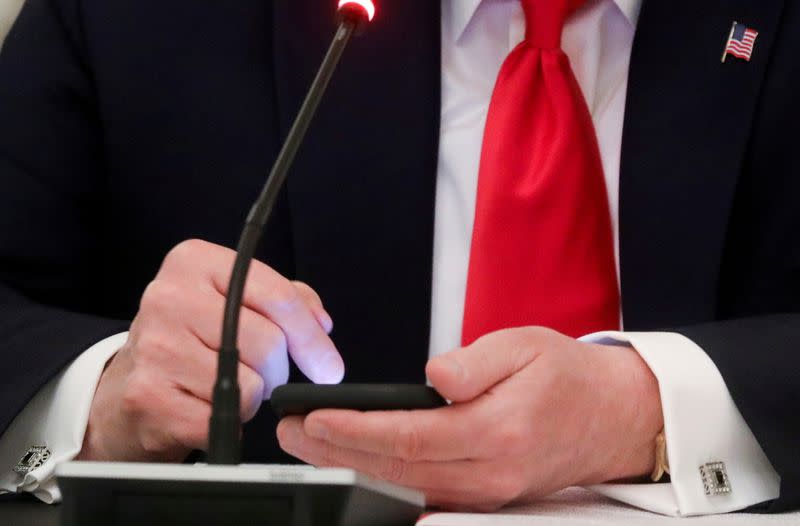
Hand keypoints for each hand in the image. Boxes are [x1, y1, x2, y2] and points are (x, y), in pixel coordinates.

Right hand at [78, 239, 342, 461]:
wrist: (126, 385)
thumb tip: (321, 324)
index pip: (277, 296)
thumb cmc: (192, 338)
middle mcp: (169, 296)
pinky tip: (204, 406)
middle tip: (258, 374)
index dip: (312, 337)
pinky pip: (224, 417)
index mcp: (195, 261)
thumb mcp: (234, 300)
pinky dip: (228, 421)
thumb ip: (286, 300)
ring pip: (250, 384)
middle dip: (277, 370)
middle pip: (269, 343)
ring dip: (251, 396)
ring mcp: (155, 346)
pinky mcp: (148, 395)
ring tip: (223, 385)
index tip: (329, 366)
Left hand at [277, 327, 662, 510]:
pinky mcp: (487, 497)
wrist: (613, 417)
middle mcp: (490, 473)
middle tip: (291, 433)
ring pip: (405, 488)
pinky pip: (426, 494)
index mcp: (498, 431)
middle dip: (336, 453)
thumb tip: (433, 377)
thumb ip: (475, 362)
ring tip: (309, 447)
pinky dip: (383, 480)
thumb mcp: (525, 345)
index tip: (313, 418)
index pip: (408, 436)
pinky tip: (357, 464)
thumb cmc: (569, 377)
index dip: (354, 430)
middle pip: (396, 470)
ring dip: (352, 468)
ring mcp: (489, 493)